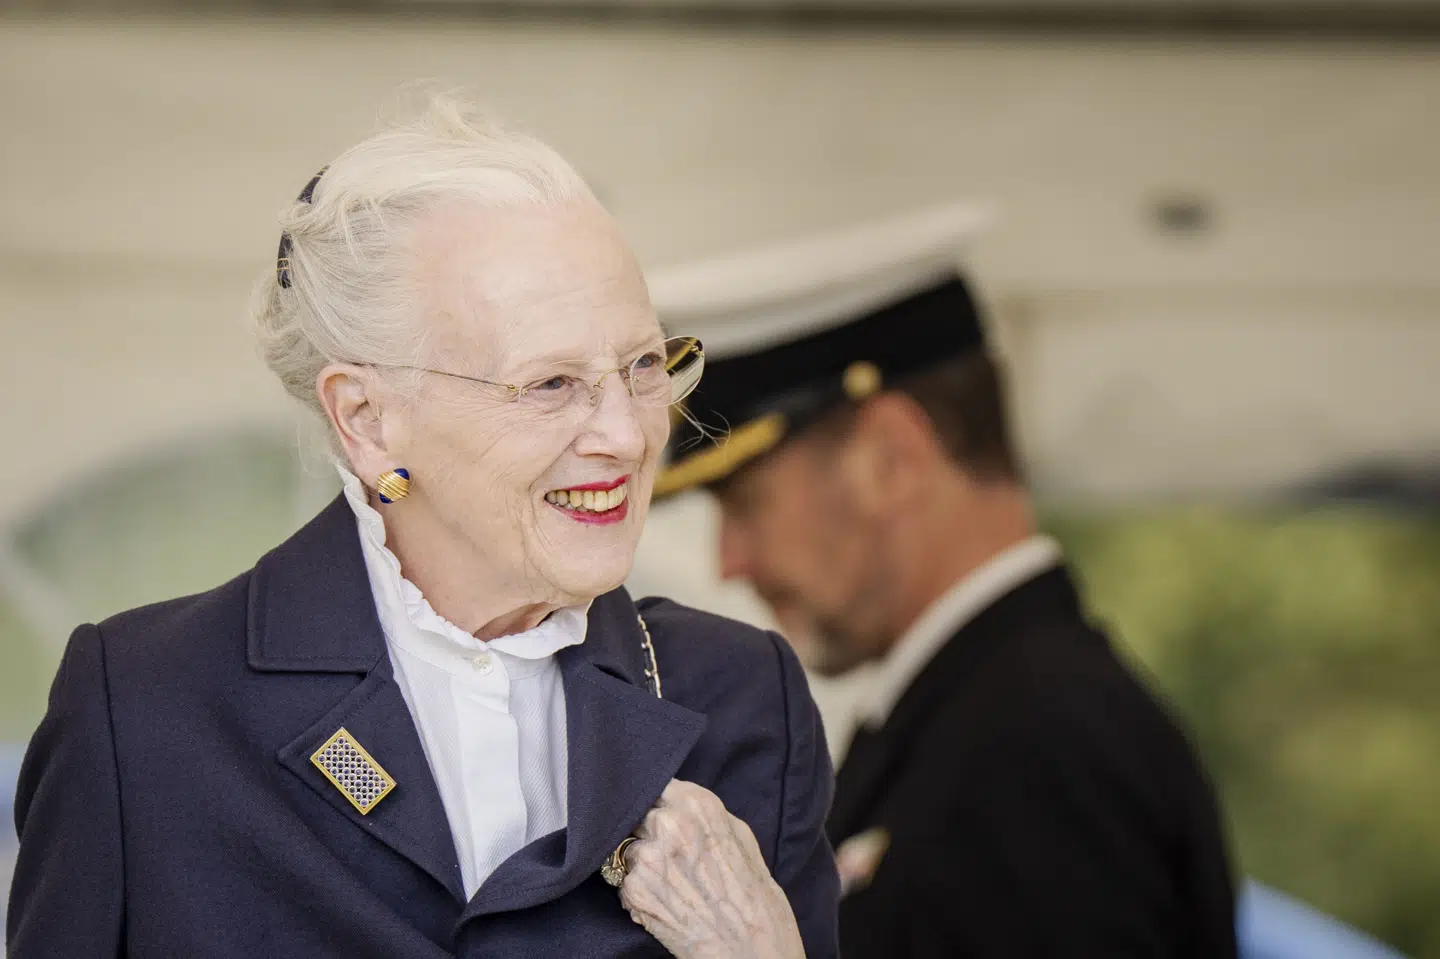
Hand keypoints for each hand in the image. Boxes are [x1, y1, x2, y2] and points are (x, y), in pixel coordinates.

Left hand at [618, 780, 805, 958]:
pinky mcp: (634, 890)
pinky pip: (624, 882)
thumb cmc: (752, 892)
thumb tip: (676, 803)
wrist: (750, 946)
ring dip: (640, 864)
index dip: (656, 802)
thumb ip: (703, 813)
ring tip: (669, 885)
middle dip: (644, 831)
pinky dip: (638, 893)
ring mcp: (647, 857)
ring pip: (626, 850)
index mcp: (696, 804)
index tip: (658, 812)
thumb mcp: (740, 835)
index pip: (655, 786)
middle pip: (636, 815)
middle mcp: (667, 824)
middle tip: (665, 855)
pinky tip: (664, 903)